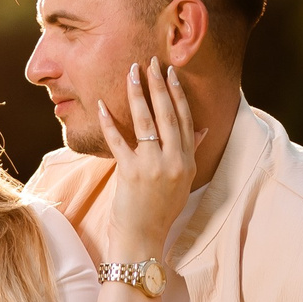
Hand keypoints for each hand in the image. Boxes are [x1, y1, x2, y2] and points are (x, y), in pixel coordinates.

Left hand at [95, 58, 196, 262]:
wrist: (143, 239)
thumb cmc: (160, 211)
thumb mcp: (182, 182)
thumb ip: (190, 152)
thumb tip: (201, 128)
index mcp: (187, 161)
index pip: (184, 119)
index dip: (176, 94)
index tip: (170, 73)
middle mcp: (175, 161)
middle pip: (167, 114)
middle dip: (158, 85)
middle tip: (151, 62)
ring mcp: (154, 166)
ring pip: (146, 121)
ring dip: (137, 94)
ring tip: (131, 73)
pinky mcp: (131, 172)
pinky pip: (118, 140)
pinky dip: (108, 122)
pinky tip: (101, 105)